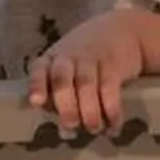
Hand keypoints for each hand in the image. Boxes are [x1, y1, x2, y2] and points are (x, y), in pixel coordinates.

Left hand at [28, 13, 147, 132]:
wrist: (123, 31)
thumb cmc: (87, 56)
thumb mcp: (68, 66)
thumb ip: (59, 90)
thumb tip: (59, 123)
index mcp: (52, 58)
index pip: (39, 70)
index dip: (37, 86)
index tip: (36, 103)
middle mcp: (68, 56)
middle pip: (61, 77)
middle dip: (65, 103)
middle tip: (70, 125)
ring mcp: (91, 58)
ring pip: (86, 84)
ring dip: (89, 110)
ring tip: (93, 128)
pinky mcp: (114, 64)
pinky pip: (110, 87)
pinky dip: (112, 108)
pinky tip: (114, 124)